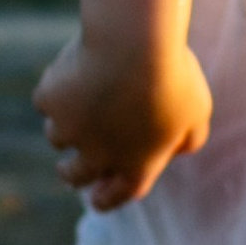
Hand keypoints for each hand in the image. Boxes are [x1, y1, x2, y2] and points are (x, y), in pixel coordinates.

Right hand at [32, 33, 212, 211]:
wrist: (134, 45)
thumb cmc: (173, 77)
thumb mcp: (197, 112)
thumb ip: (189, 138)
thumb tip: (178, 150)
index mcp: (137, 164)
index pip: (116, 196)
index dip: (106, 199)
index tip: (96, 198)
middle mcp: (97, 156)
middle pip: (74, 176)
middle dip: (70, 174)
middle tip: (66, 169)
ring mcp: (68, 130)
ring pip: (57, 135)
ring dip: (66, 124)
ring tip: (82, 102)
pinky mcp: (49, 101)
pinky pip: (48, 99)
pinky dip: (57, 88)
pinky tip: (73, 71)